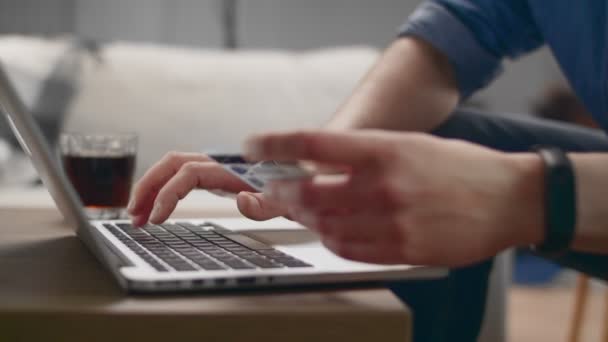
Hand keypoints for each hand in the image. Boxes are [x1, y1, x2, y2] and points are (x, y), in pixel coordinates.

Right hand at [127, 152, 287, 225]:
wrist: (313, 176)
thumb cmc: (302, 187)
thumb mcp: (291, 200)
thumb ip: (269, 203)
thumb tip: (240, 200)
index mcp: (235, 168)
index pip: (190, 172)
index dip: (168, 193)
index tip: (156, 218)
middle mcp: (223, 163)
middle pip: (173, 163)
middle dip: (148, 186)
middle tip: (133, 215)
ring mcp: (219, 168)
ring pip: (175, 168)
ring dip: (151, 188)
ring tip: (137, 216)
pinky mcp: (219, 177)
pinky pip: (184, 177)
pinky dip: (166, 190)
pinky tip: (159, 209)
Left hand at [245, 130, 544, 266]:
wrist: (510, 199)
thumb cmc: (460, 167)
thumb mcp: (410, 144)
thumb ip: (364, 155)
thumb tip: (317, 164)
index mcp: (387, 150)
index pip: (314, 143)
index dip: (275, 144)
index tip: (254, 145)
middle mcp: (386, 185)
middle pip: (309, 192)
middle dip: (282, 191)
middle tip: (274, 188)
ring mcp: (395, 222)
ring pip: (325, 225)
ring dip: (306, 218)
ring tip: (303, 210)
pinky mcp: (405, 250)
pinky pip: (349, 250)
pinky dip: (331, 240)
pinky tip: (331, 231)